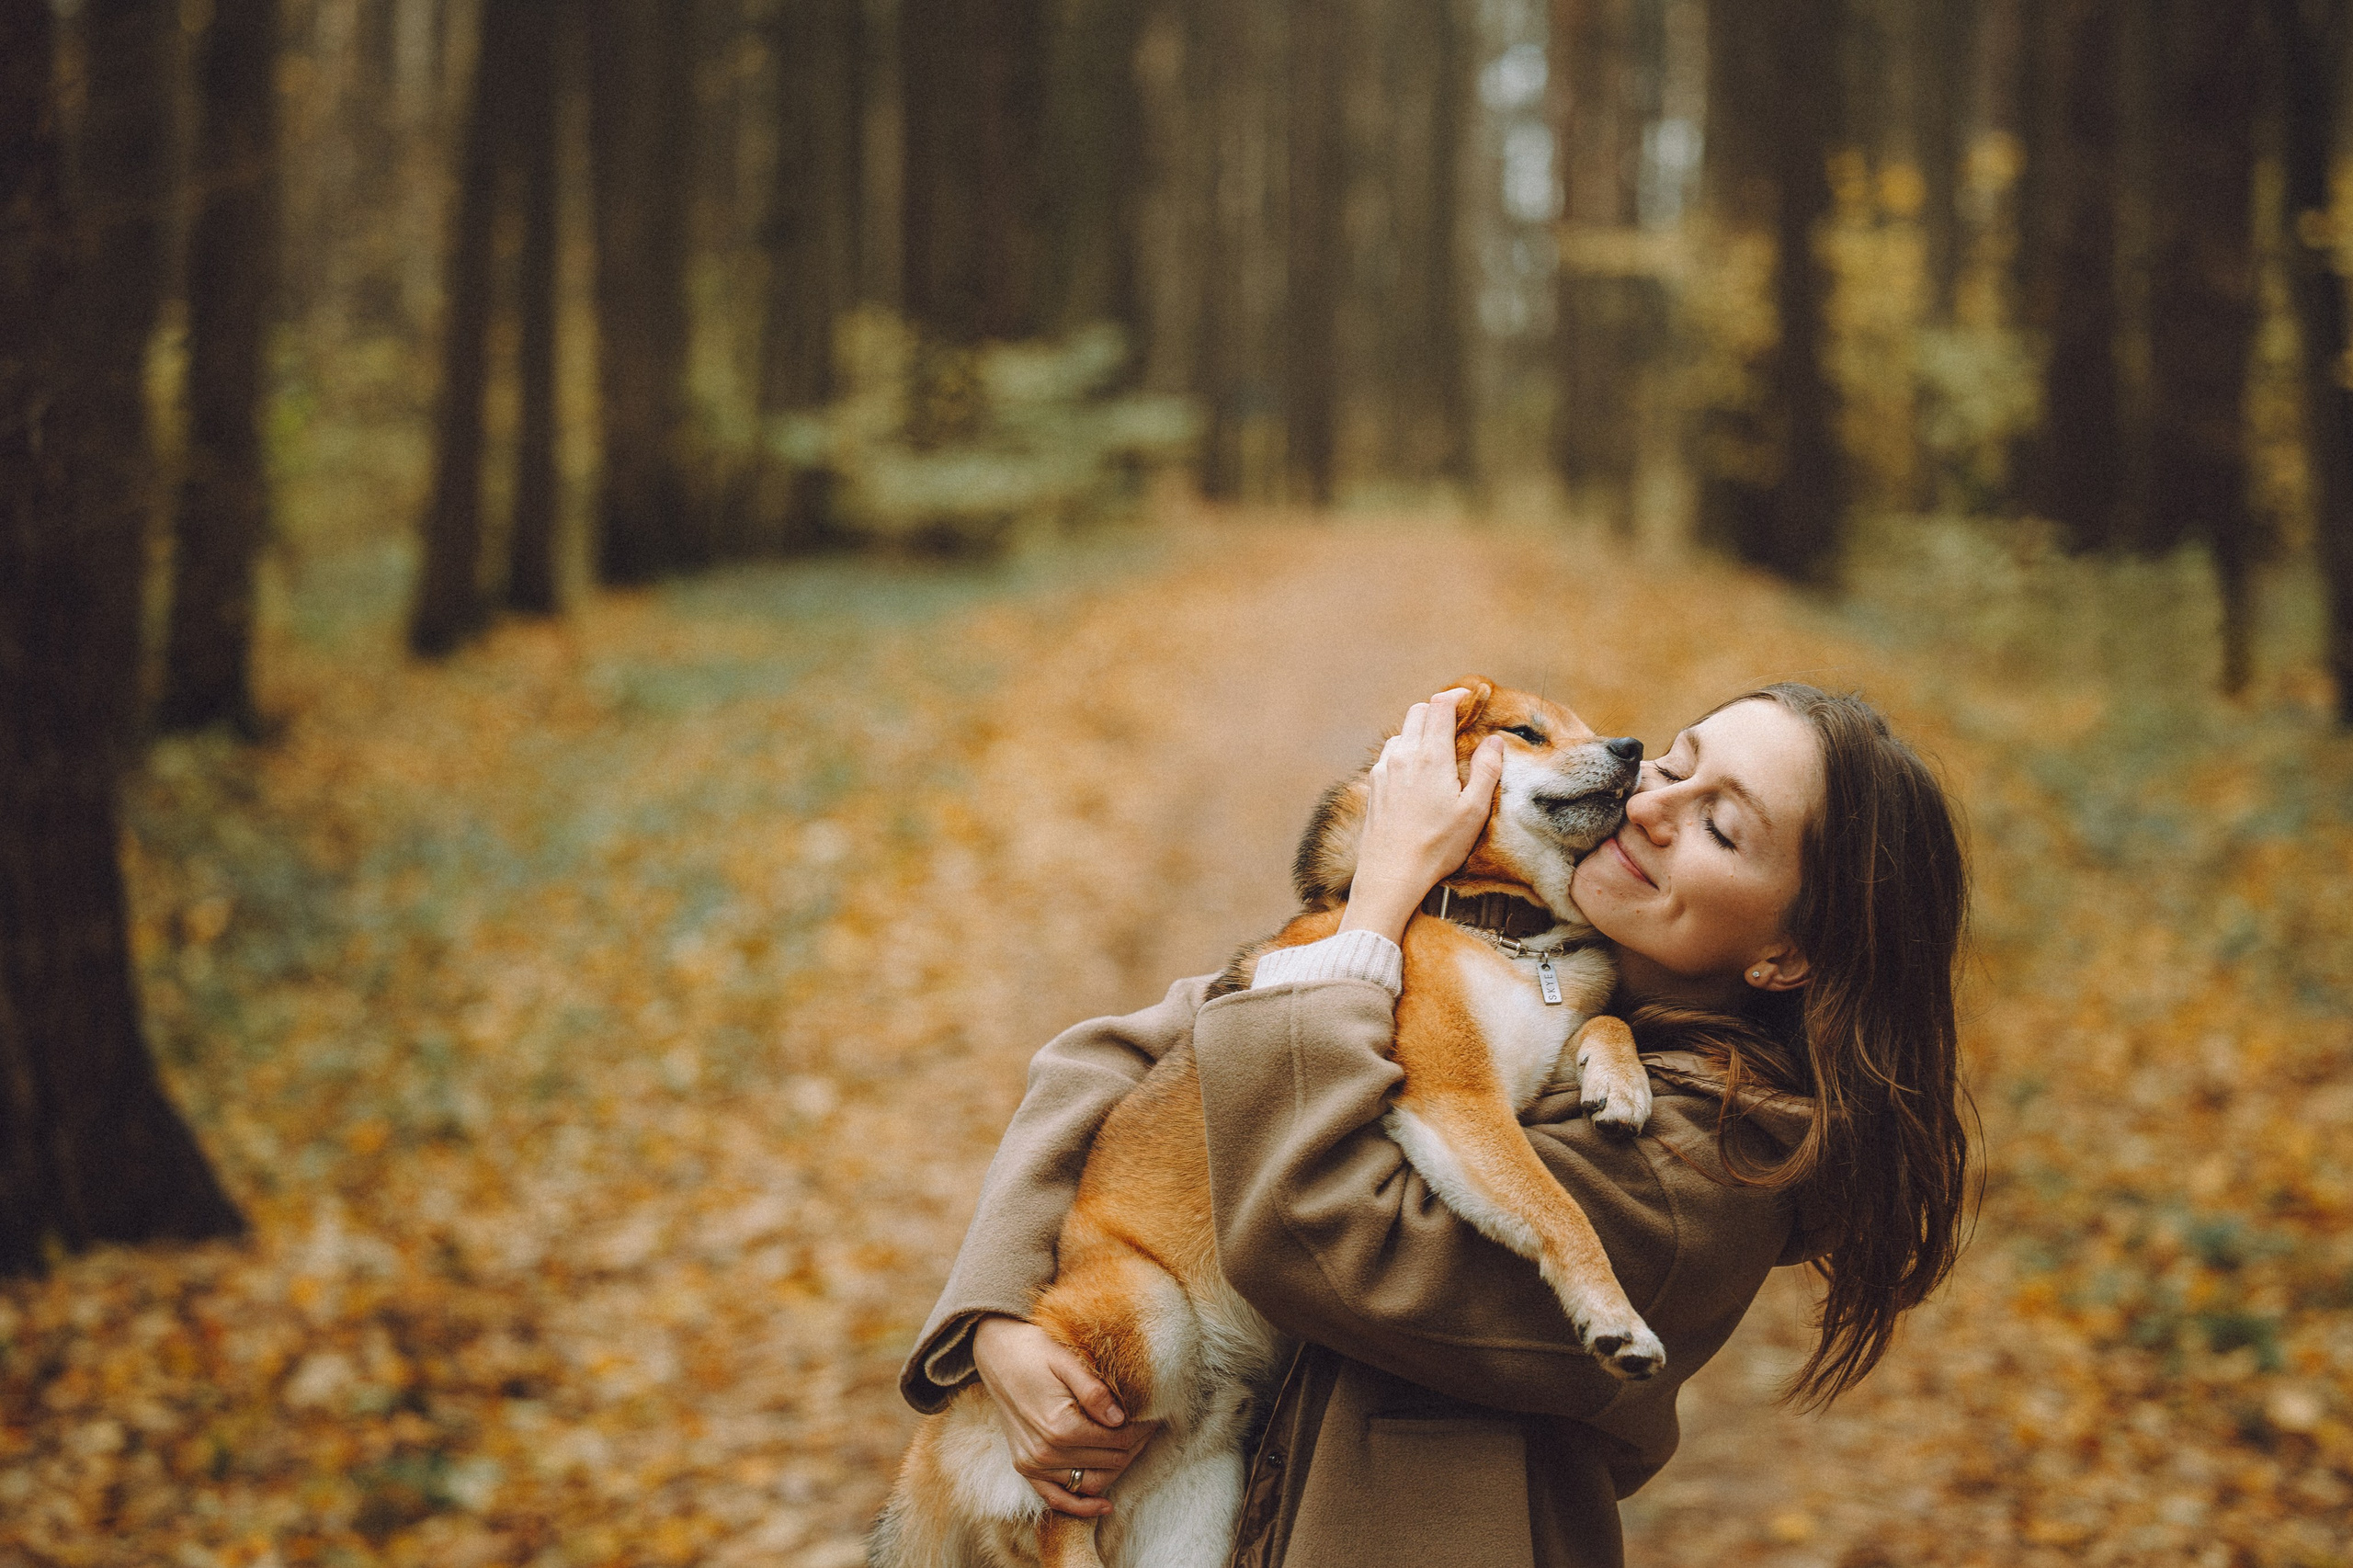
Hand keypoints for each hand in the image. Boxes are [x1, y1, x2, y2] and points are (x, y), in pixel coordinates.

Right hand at [971, 1315, 1158, 1517]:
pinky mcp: (1025, 1467)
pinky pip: (1056, 1498)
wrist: (996, 1353)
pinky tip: (1104, 1505)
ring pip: (1090, 1481)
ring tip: (1134, 1447)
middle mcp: (1045, 1452)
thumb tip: (1120, 1420)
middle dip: (1135, 1446)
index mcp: (1060, 1426)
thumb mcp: (1067, 1361)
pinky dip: (1080, 1506)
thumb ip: (1094, 1392)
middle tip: (1150, 1428)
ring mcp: (1032, 1463)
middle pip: (1109, 1462)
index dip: (1142, 1430)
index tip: (1156, 1418)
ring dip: (1116, 1469)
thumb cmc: (1034, 1350)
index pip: (1118, 1440)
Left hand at [1339, 689, 1503, 944]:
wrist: (1390, 875)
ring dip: (1420, 731)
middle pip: (1418, 712)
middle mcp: (1403, 756)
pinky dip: (1405, 751)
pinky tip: (1416, 772)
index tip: (1470, 698)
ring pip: (1402, 732)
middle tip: (1459, 724)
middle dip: (1439, 710)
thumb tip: (1493, 741)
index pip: (1439, 706)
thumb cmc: (1436, 847)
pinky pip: (1390, 754)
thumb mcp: (1474, 811)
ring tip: (1439, 750)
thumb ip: (1486, 770)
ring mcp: (1384, 770)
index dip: (1456, 696)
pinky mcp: (1373, 786)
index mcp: (1431, 757)